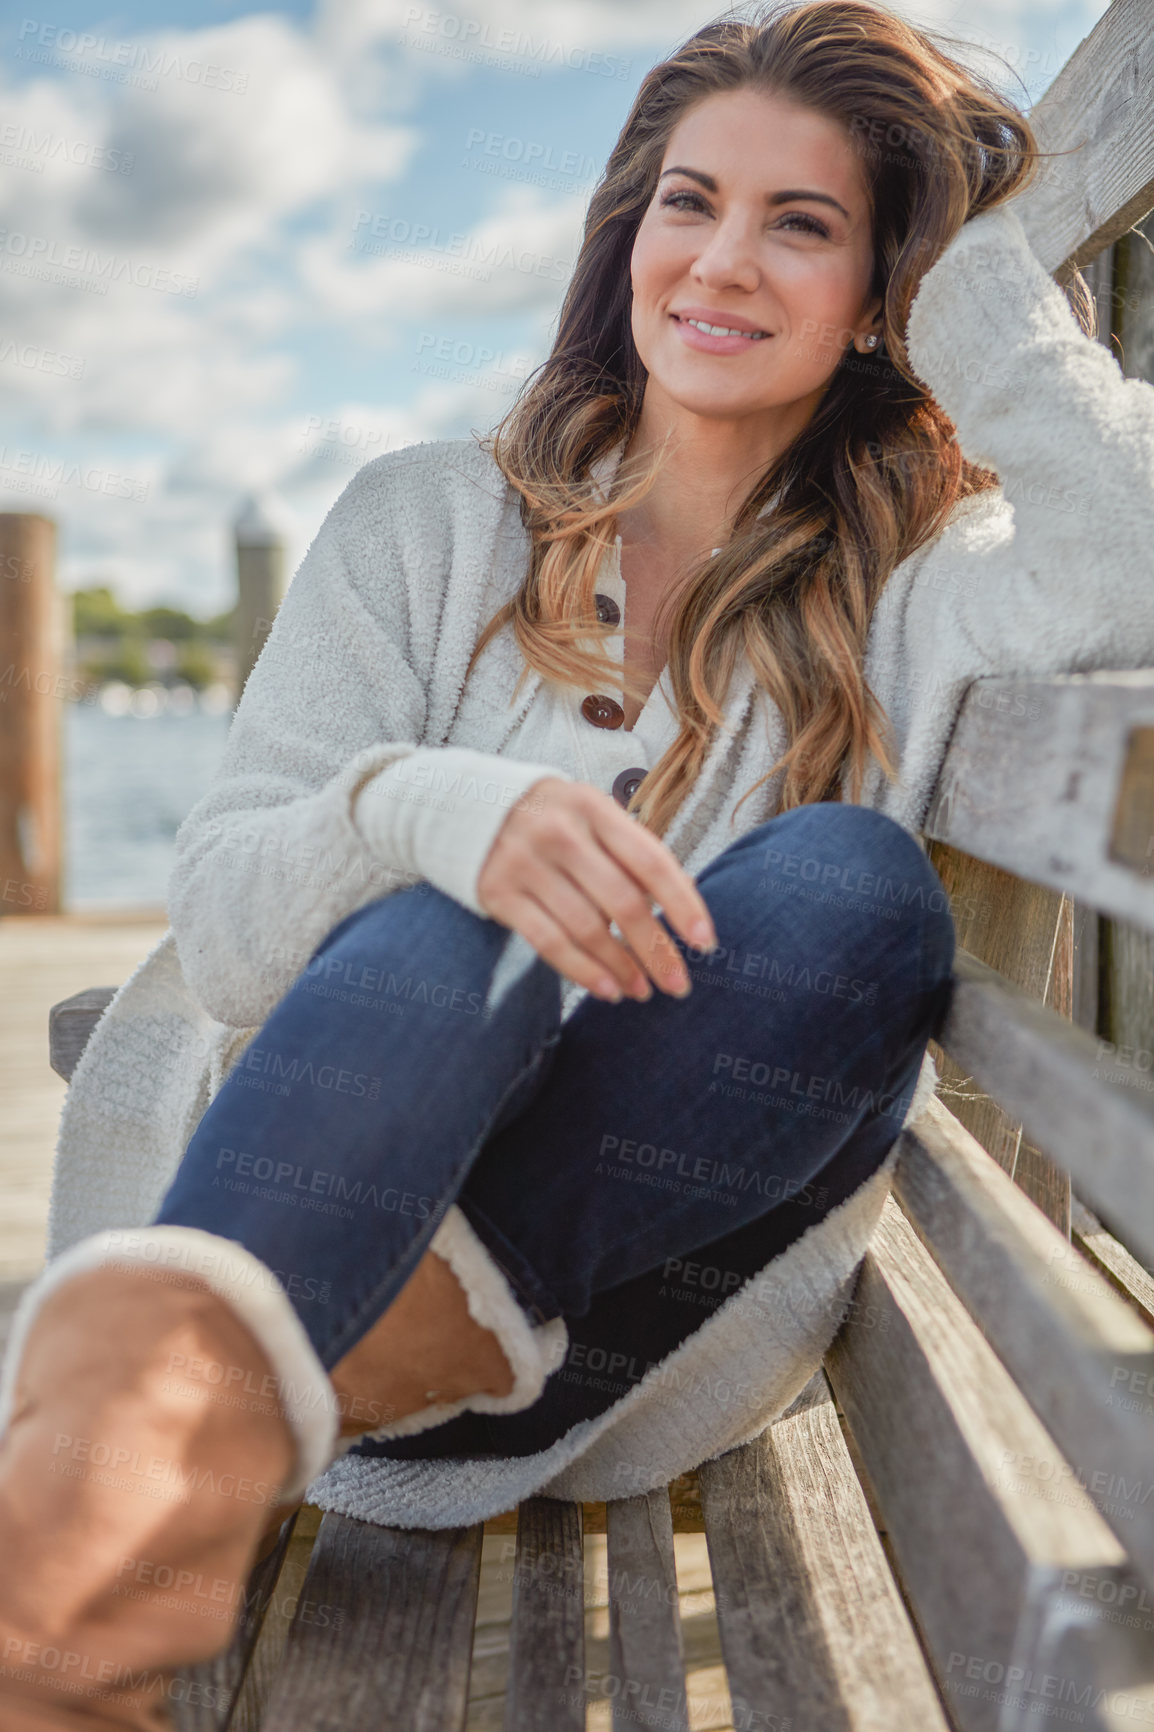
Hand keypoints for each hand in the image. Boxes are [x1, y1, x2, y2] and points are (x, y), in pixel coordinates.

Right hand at [475, 777, 717, 1002]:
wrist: (464, 806)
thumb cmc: (550, 818)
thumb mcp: (591, 816)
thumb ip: (630, 850)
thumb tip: (684, 898)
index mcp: (594, 808)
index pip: (651, 861)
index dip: (683, 905)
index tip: (706, 943)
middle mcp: (561, 833)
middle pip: (623, 902)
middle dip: (657, 950)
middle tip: (679, 985)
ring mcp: (526, 862)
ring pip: (587, 928)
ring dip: (622, 968)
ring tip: (643, 990)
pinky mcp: (498, 892)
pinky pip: (549, 942)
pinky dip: (583, 971)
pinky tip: (608, 990)